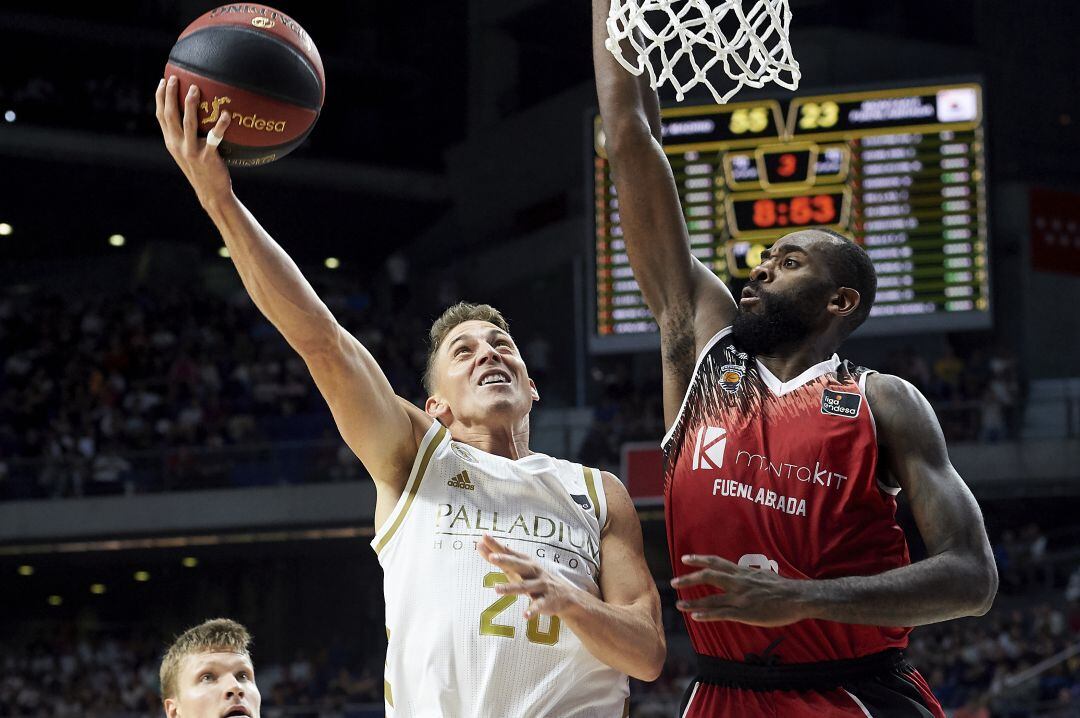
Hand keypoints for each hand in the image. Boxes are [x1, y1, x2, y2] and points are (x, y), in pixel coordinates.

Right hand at [154, 76, 233, 207]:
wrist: (211, 193)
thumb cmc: (204, 170)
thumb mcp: (189, 152)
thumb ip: (188, 135)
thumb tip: (196, 114)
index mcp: (171, 142)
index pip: (161, 116)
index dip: (160, 98)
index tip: (162, 80)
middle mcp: (177, 145)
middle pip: (170, 115)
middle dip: (170, 94)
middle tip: (175, 77)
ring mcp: (191, 151)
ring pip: (187, 123)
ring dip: (190, 104)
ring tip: (195, 88)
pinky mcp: (207, 157)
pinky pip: (214, 138)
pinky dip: (220, 125)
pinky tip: (227, 114)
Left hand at [478, 534, 583, 619]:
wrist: (564, 595)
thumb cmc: (534, 578)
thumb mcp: (517, 568)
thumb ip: (499, 558)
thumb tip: (479, 544)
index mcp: (525, 562)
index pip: (509, 552)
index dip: (497, 545)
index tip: (484, 536)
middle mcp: (533, 571)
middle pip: (518, 565)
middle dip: (505, 560)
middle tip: (491, 557)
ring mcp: (540, 586)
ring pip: (524, 587)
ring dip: (511, 588)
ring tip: (496, 589)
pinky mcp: (546, 601)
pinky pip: (538, 605)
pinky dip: (532, 610)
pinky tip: (525, 615)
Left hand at [671, 554, 809, 626]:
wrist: (797, 598)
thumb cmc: (782, 588)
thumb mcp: (762, 574)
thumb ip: (747, 574)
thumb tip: (739, 572)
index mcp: (742, 572)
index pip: (717, 562)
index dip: (700, 559)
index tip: (685, 558)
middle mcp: (738, 582)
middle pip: (709, 577)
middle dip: (689, 579)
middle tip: (674, 582)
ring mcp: (741, 598)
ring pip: (712, 598)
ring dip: (693, 602)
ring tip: (678, 604)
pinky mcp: (745, 613)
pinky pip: (722, 614)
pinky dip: (707, 615)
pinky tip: (695, 617)